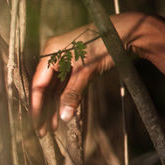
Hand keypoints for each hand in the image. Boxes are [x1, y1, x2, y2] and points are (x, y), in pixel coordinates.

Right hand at [30, 12, 148, 134]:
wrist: (128, 32)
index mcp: (52, 52)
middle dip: (44, 109)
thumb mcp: (86, 71)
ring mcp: (66, 60)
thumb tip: (64, 117)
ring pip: (56, 87)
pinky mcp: (78, 65)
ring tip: (52, 127)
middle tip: (42, 131)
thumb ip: (73, 93)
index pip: (38, 83)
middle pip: (45, 87)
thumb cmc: (105, 46)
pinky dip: (65, 98)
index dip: (36, 105)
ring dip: (54, 106)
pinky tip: (64, 113)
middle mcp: (55, 55)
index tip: (36, 123)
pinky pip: (66, 84)